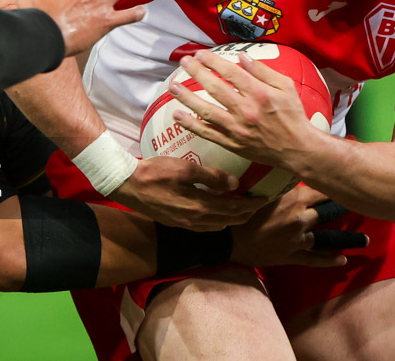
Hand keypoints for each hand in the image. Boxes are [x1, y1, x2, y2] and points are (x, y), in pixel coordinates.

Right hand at [110, 157, 267, 231]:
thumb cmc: (155, 172)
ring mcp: (185, 224)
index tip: (267, 197)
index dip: (253, 204)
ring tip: (244, 206)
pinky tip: (219, 211)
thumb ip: (211, 177)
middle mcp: (194, 221)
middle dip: (247, 213)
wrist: (126, 184)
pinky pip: (206, 226)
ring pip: (218, 225)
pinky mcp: (176, 222)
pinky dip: (219, 220)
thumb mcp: (185, 169)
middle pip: (229, 221)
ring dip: (233, 217)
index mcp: (199, 207)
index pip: (235, 208)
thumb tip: (235, 182)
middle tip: (261, 203)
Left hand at [169, 49, 318, 165]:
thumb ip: (263, 71)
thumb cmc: (293, 115)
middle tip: (183, 62)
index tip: (200, 53)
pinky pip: (208, 133)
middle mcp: (246, 110)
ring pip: (206, 111)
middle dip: (196, 73)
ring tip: (173, 86)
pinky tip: (177, 116)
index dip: (213, 61)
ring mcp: (237, 129)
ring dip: (187, 98)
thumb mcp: (285, 87)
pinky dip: (191, 125)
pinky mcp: (232, 144)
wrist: (298, 149)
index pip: (230, 73)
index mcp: (260, 94)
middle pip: (215, 88)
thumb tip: (242, 56)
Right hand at [230, 186, 367, 267]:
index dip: (337, 181)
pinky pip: (315, 259)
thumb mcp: (260, 188)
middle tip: (363, 204)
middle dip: (345, 207)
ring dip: (349, 238)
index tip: (352, 176)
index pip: (322, 187)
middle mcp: (301, 218)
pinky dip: (330, 259)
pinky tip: (343, 259)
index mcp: (294, 199)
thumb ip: (280, 180)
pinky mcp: (293, 256)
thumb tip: (294, 162)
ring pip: (328, 237)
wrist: (229, 239)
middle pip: (329, 211)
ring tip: (366, 238)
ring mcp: (299, 239)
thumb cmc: (241, 209)